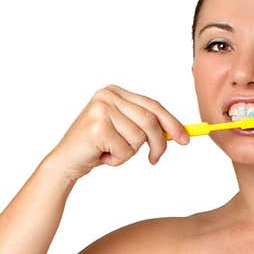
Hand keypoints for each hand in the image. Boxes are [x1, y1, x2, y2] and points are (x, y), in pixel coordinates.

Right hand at [47, 84, 190, 180]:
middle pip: (150, 121)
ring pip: (139, 138)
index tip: (185, 139)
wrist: (67, 161)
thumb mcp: (124, 131)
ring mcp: (101, 109)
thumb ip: (146, 126)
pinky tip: (103, 155)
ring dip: (129, 153)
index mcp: (115, 92)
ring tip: (112, 151)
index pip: (153, 105)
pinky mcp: (97, 127)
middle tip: (154, 159)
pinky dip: (118, 160)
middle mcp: (107, 95)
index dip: (172, 123)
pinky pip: (125, 150)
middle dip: (158, 144)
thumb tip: (177, 133)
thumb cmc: (97, 147)